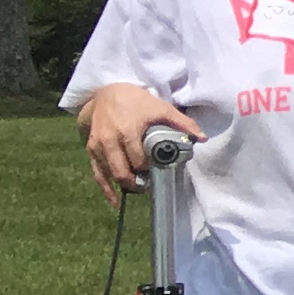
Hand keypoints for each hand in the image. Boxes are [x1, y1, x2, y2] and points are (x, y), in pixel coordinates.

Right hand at [78, 83, 205, 205]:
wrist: (106, 93)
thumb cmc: (135, 101)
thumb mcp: (160, 107)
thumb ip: (181, 122)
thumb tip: (202, 138)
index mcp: (128, 131)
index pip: (139, 161)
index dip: (150, 170)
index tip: (159, 174)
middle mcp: (111, 140)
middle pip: (124, 172)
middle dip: (137, 182)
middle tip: (150, 184)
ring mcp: (99, 146)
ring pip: (112, 174)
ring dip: (126, 184)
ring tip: (139, 186)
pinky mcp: (91, 150)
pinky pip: (98, 174)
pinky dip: (106, 189)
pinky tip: (115, 201)